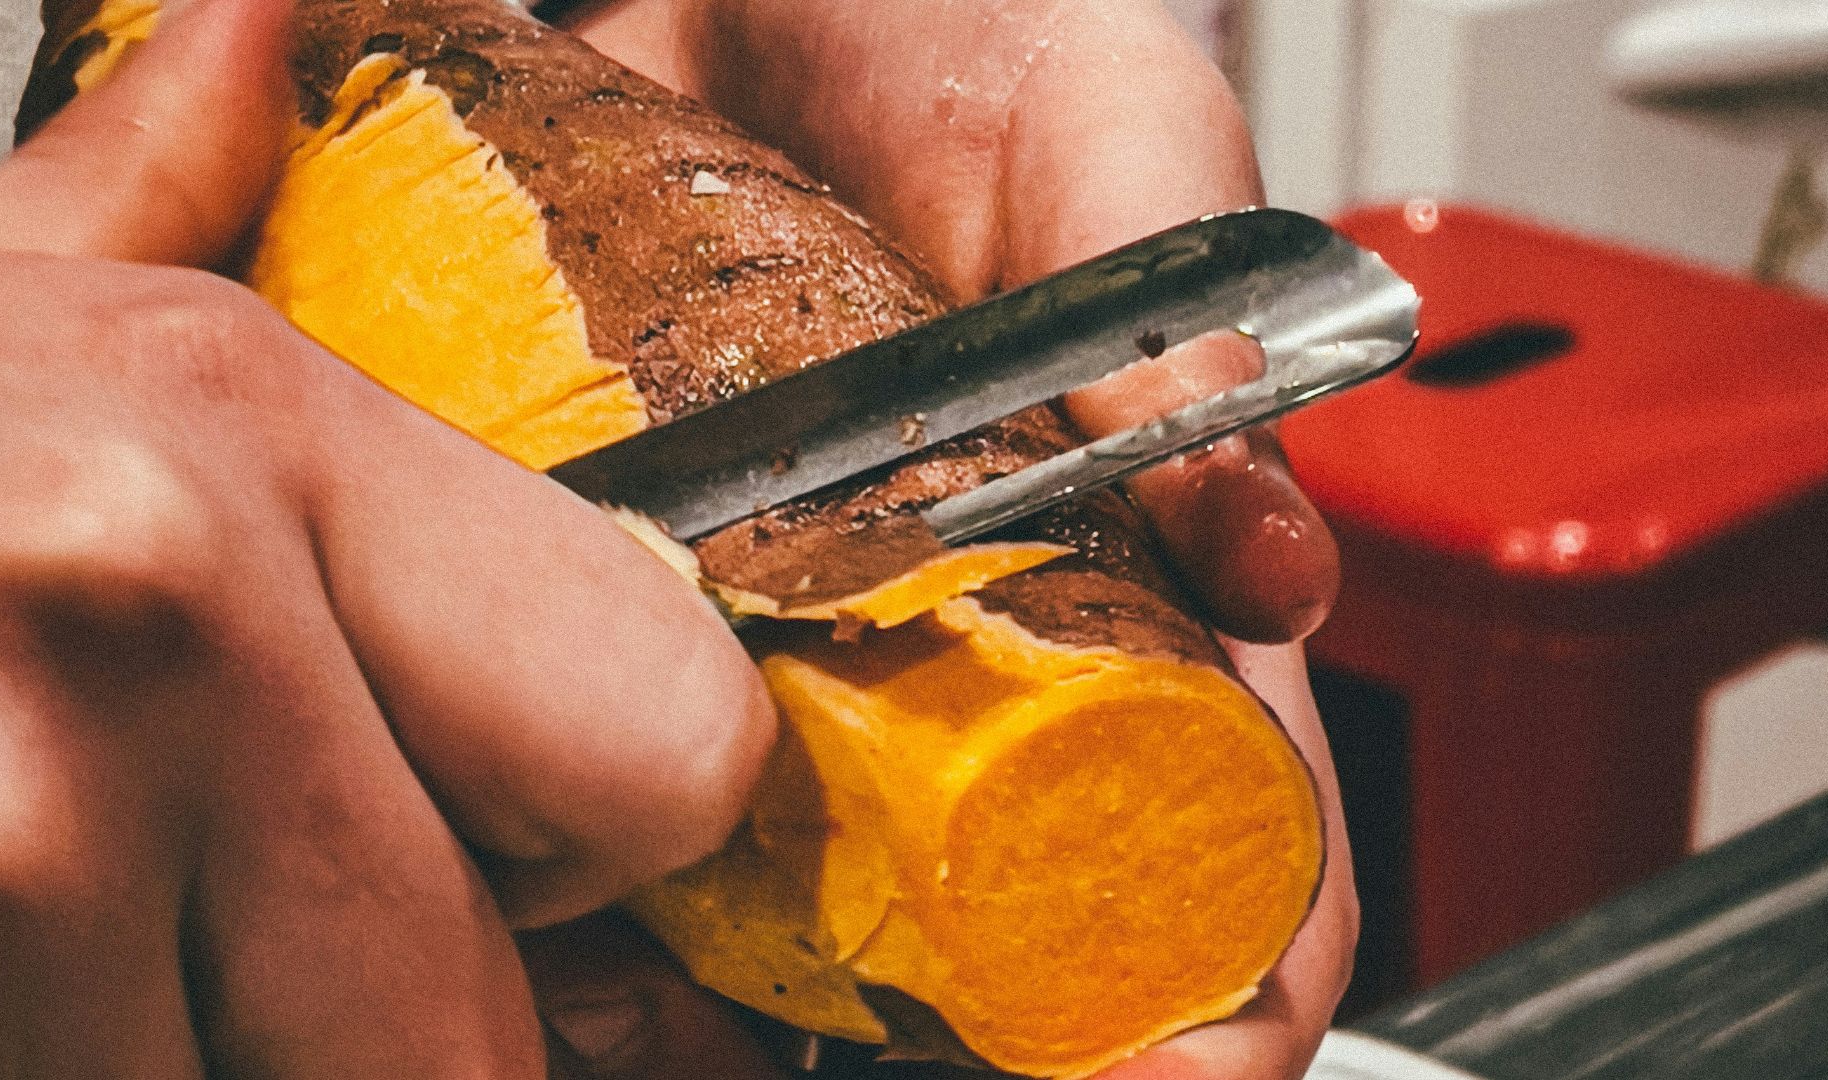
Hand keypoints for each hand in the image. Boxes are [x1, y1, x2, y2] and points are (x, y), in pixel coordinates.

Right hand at [0, 1, 773, 1074]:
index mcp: (241, 436)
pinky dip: (66, 1072)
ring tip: (44, 923)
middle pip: (473, 1021)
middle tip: (220, 920)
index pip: (670, 745)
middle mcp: (137, 626)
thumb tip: (278, 24)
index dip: (600, 828)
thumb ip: (153, 186)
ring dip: (180, 1057)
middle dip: (382, 1018)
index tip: (502, 828)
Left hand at [540, 2, 1358, 1076]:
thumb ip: (1187, 314)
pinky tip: (571, 862)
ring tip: (695, 991)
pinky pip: (633, 736)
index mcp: (1150, 542)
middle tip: (900, 1056)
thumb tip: (1257, 547)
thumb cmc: (968, 32)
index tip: (1183, 1075)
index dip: (1234, 969)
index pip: (1237, 806)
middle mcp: (981, 609)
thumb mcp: (1111, 129)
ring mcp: (814, 612)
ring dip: (776, 953)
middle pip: (1020, 879)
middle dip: (979, 1010)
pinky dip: (611, 816)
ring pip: (818, 852)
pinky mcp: (669, 580)